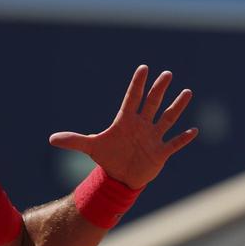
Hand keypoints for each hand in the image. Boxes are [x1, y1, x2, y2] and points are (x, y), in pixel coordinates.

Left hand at [49, 65, 197, 188]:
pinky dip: (183, 138)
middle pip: (152, 103)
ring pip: (167, 119)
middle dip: (159, 89)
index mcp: (126, 121)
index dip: (137, 84)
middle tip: (167, 74)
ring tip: (186, 92)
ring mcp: (153, 137)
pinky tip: (193, 130)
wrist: (120, 176)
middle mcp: (142, 125)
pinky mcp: (161, 152)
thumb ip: (74, 141)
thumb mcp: (91, 148)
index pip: (132, 98)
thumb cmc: (108, 158)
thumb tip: (51, 139)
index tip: (144, 68)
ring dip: (177, 107)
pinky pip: (174, 143)